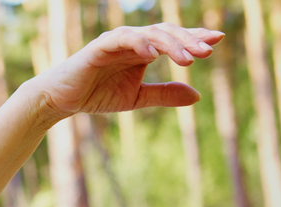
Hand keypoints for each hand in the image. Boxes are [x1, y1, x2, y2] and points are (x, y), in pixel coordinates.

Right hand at [38, 24, 223, 120]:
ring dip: (171, 44)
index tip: (217, 40)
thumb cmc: (96, 95)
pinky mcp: (99, 47)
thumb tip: (197, 95)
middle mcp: (133, 41)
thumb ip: (165, 95)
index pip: (173, 39)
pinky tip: (153, 54)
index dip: (195, 37)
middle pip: (167, 33)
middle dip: (189, 40)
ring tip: (188, 59)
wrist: (62, 99)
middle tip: (209, 50)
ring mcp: (116, 41)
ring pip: (149, 34)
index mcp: (143, 51)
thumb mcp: (136, 98)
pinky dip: (138, 43)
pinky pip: (122, 39)